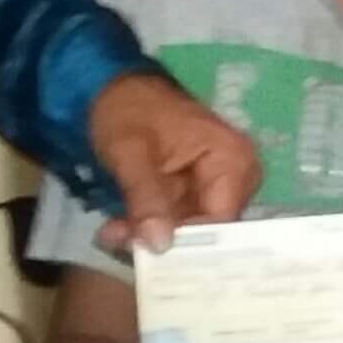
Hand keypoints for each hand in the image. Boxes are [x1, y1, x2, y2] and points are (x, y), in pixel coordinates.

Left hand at [89, 70, 259, 252]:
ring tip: (111, 233)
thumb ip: (146, 197)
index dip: (188, 243)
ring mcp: (213, 185)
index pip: (222, 219)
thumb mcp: (130, 152)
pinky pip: (175, 222)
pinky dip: (146, 226)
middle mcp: (233, 176)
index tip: (148, 254)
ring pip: (187, 230)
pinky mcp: (192, 192)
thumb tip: (161, 245)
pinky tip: (116, 229)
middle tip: (120, 241)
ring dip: (148, 235)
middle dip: (162, 240)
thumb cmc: (126, 109)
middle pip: (208, 229)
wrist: (108, 88)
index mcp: (231, 157)